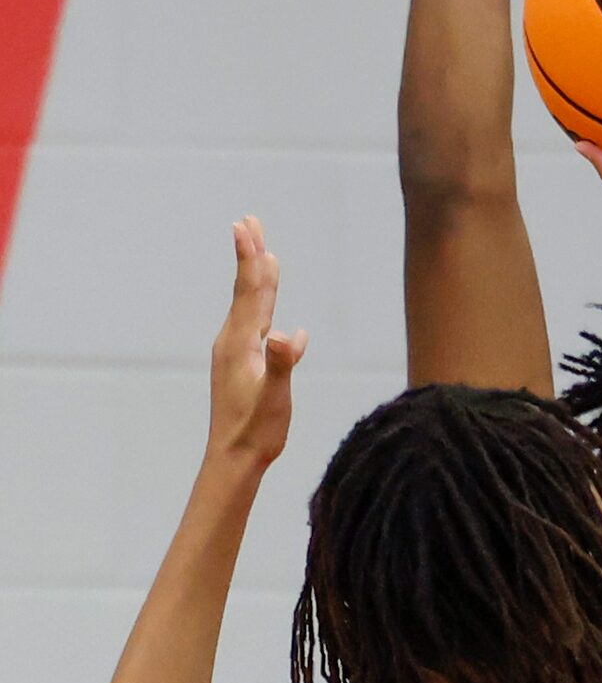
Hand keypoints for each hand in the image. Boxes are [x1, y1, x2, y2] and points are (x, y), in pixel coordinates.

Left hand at [207, 218, 307, 467]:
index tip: (245, 227)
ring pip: (249, 306)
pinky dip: (264, 308)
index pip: (249, 292)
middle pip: (245, 290)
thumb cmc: (255, 430)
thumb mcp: (273, 397)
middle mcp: (233, 342)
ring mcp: (235, 354)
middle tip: (248, 223)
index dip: (250, 258)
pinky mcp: (242, 366)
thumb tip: (288, 336)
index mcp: (240, 343)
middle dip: (250, 256)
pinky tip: (276, 318)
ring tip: (262, 255)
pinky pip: (254, 326)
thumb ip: (280, 364)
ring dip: (255, 278)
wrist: (234, 459)